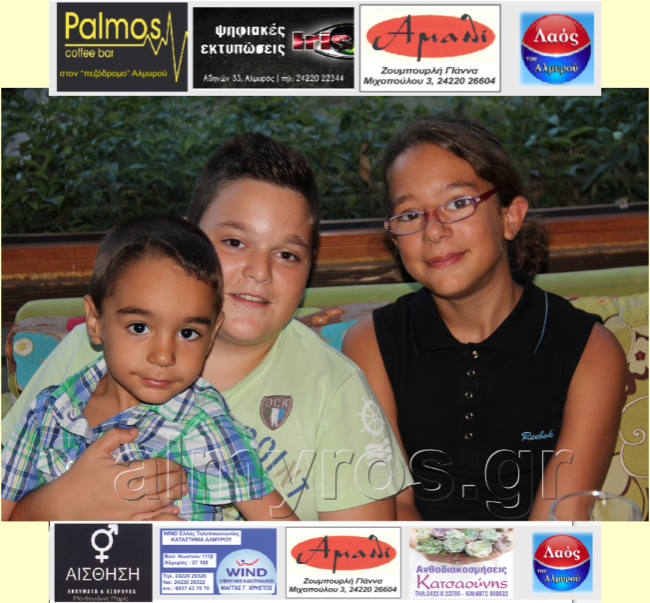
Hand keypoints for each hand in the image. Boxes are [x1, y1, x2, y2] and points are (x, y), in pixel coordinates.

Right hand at [11, 427, 187, 520]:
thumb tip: (135, 430)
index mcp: (125, 474)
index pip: (157, 467)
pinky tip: (174, 508)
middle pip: (162, 484)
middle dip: (177, 478)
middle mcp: (130, 493)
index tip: (177, 464)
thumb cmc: (79, 477)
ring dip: (175, 494)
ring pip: (160, 501)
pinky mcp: (126, 523)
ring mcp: (129, 511)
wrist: (62, 506)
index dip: (171, 465)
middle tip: (185, 475)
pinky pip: (151, 519)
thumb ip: (116, 436)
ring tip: (184, 488)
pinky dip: (165, 513)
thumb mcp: (95, 450)